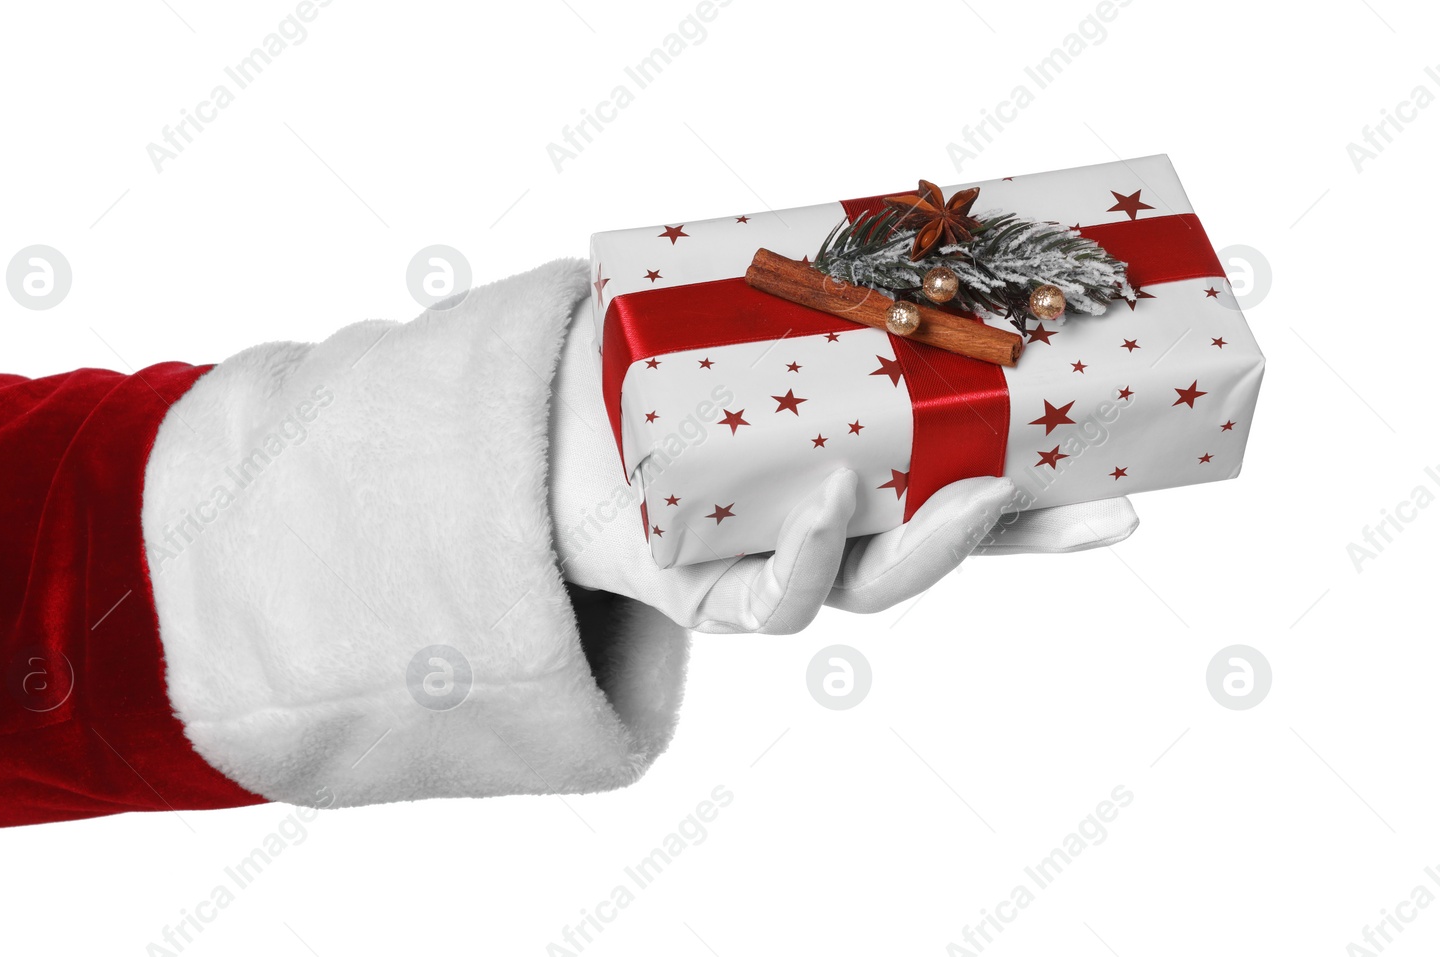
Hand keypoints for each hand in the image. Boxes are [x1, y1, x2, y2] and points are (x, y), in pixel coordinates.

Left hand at [547, 295, 1135, 633]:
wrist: (560, 428)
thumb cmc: (678, 376)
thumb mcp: (775, 335)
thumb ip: (851, 306)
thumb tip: (929, 216)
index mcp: (866, 489)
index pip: (974, 510)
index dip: (1052, 520)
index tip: (1130, 506)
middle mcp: (834, 542)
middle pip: (935, 557)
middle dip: (1003, 537)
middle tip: (1038, 489)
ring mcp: (778, 572)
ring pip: (866, 589)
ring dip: (918, 548)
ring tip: (950, 491)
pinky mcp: (711, 591)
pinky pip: (773, 599)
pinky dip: (810, 557)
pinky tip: (828, 501)